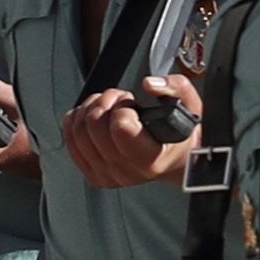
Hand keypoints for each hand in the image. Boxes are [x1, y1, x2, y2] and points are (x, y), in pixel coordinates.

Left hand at [64, 78, 198, 190]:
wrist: (176, 162)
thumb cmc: (181, 136)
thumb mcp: (189, 106)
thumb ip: (176, 88)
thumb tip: (149, 84)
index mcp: (151, 159)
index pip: (120, 127)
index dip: (124, 107)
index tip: (135, 107)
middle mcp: (127, 171)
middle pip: (93, 124)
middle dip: (106, 102)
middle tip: (122, 102)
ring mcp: (107, 175)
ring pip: (77, 130)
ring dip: (91, 108)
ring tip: (110, 108)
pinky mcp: (93, 174)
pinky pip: (69, 138)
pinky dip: (78, 120)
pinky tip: (95, 118)